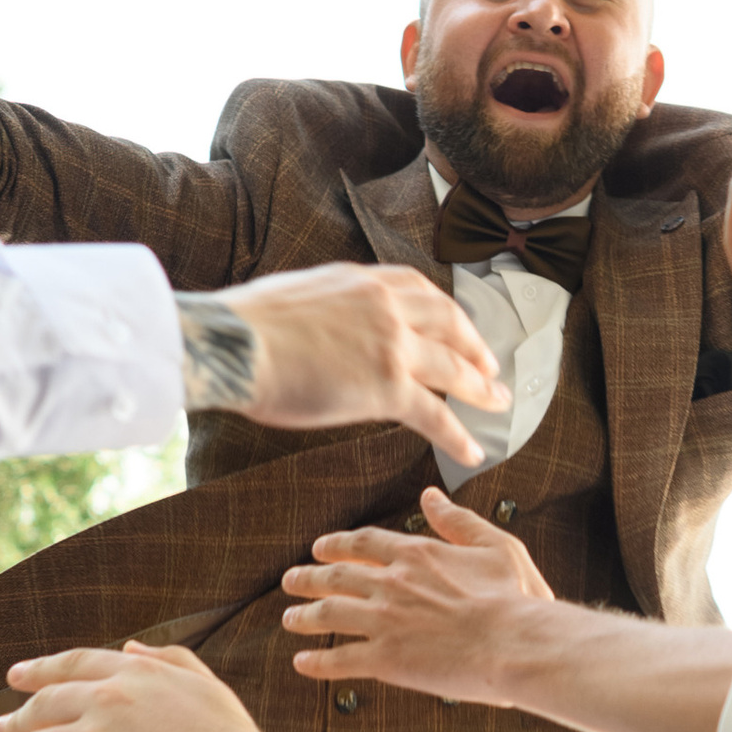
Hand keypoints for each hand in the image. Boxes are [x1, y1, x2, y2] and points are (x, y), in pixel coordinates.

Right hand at [193, 267, 507, 468]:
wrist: (233, 344)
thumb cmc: (243, 327)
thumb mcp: (296, 294)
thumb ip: (327, 306)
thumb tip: (324, 326)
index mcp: (362, 279)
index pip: (420, 290)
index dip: (447, 313)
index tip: (459, 328)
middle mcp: (386, 305)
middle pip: (450, 324)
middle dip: (475, 348)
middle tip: (491, 369)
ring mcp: (392, 344)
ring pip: (452, 369)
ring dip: (481, 390)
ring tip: (498, 406)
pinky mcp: (388, 386)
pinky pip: (436, 415)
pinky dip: (458, 436)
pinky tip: (472, 452)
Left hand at [282, 491, 549, 696]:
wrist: (515, 642)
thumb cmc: (515, 597)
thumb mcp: (494, 545)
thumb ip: (458, 521)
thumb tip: (431, 495)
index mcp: (416, 554)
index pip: (363, 544)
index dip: (337, 545)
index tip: (320, 548)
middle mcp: (391, 583)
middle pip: (336, 576)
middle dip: (308, 577)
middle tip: (291, 580)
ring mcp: (384, 621)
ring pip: (328, 614)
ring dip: (304, 616)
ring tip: (289, 618)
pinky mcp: (385, 659)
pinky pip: (339, 659)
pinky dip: (316, 661)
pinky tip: (301, 663)